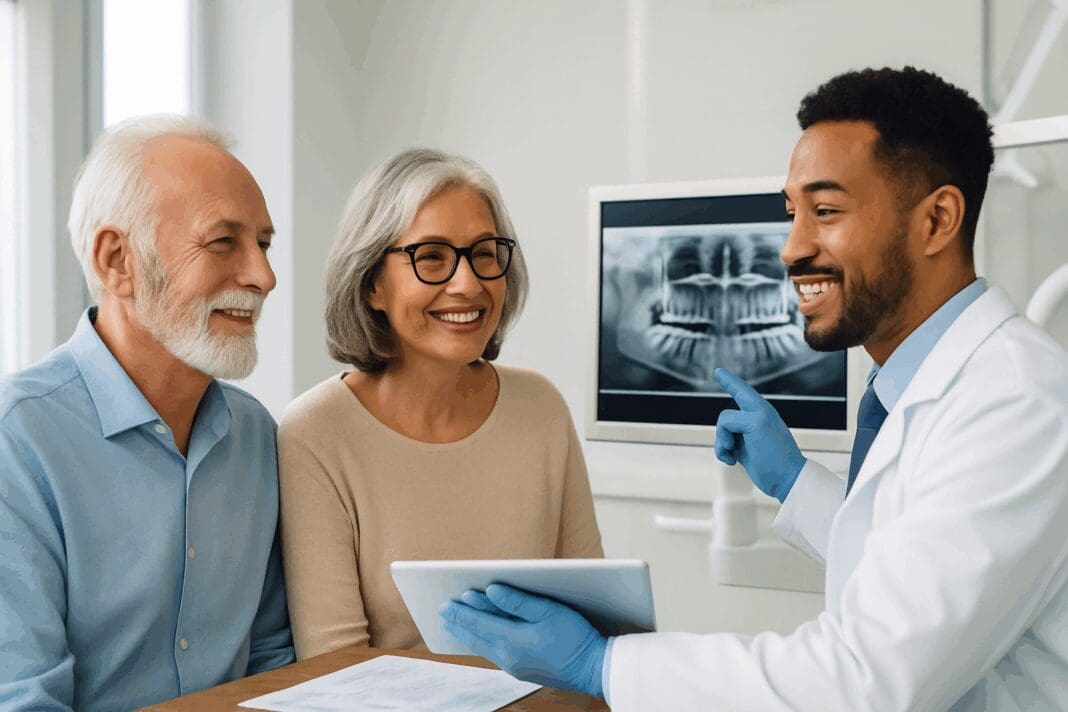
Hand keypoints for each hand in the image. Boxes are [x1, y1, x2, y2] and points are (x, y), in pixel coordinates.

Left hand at [439, 584, 607, 697]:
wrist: (592, 669)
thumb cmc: (574, 636)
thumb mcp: (548, 611)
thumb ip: (518, 601)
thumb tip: (491, 590)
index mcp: (512, 640)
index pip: (478, 622)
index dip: (462, 611)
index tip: (446, 603)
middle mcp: (508, 656)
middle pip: (476, 636)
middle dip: (459, 623)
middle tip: (443, 611)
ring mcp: (514, 667)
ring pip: (483, 647)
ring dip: (468, 634)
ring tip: (454, 625)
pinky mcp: (521, 671)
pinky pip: (493, 655)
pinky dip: (481, 643)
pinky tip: (480, 639)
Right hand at [713, 367, 805, 501]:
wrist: (784, 479)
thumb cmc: (775, 451)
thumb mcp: (755, 424)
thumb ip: (733, 419)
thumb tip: (726, 432)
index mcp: (759, 409)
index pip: (740, 389)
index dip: (728, 380)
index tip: (718, 371)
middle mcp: (753, 419)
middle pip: (724, 417)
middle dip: (722, 431)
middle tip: (732, 442)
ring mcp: (747, 435)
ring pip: (721, 432)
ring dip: (722, 444)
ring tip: (732, 454)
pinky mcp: (742, 449)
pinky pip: (723, 446)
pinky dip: (723, 453)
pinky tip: (731, 461)